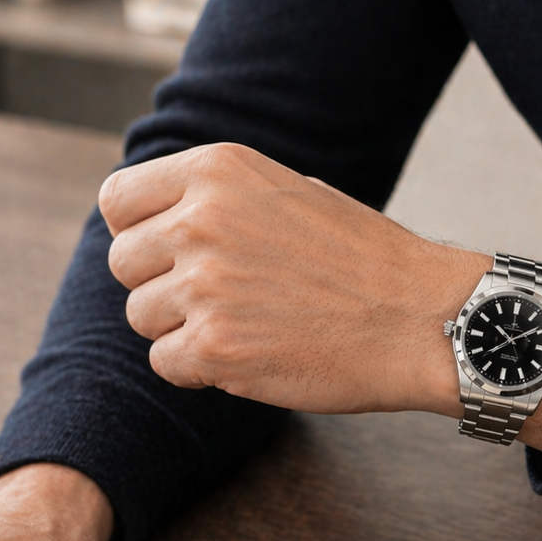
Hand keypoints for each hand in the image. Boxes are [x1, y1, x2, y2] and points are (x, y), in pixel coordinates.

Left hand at [100, 142, 489, 415]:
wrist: (423, 319)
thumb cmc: (367, 259)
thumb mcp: (292, 191)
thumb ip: (221, 197)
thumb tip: (162, 216)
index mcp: (217, 171)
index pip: (118, 200)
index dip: (139, 231)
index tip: (169, 253)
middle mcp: (201, 220)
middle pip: (124, 263)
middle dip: (161, 284)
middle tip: (220, 298)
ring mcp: (205, 285)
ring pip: (142, 316)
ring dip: (182, 328)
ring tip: (247, 324)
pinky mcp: (214, 347)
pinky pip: (165, 363)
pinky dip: (200, 369)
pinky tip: (251, 355)